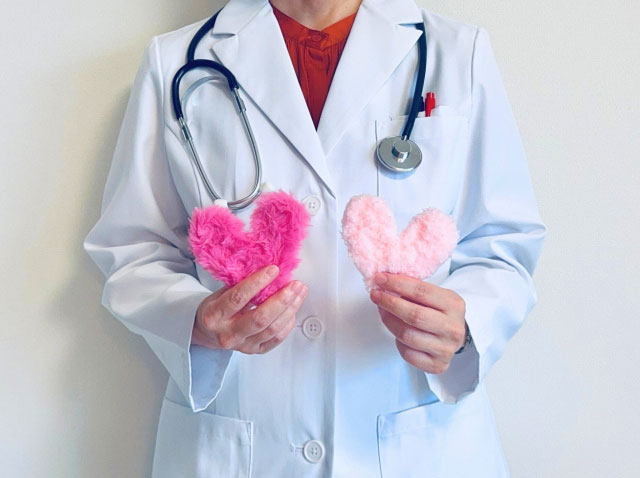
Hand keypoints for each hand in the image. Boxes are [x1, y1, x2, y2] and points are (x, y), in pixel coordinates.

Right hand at [192, 265, 308, 353]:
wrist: (208, 333)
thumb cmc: (216, 309)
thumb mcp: (219, 294)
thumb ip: (239, 284)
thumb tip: (266, 270)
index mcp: (215, 315)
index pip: (238, 298)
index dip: (258, 283)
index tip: (273, 270)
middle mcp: (228, 333)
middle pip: (260, 318)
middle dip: (282, 299)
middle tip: (295, 285)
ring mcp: (242, 345)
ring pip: (271, 329)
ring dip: (290, 310)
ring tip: (299, 294)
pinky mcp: (253, 351)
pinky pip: (275, 339)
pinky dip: (287, 324)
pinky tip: (292, 311)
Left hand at [369, 272, 466, 373]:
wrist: (454, 336)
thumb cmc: (439, 312)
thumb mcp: (435, 295)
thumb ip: (414, 289)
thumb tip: (385, 281)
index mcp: (454, 305)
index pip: (422, 292)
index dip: (398, 284)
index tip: (381, 279)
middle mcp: (453, 328)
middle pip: (414, 315)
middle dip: (390, 303)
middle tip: (376, 295)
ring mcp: (446, 349)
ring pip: (407, 335)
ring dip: (389, 321)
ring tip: (383, 311)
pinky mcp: (437, 365)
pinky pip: (408, 354)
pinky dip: (397, 341)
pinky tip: (397, 332)